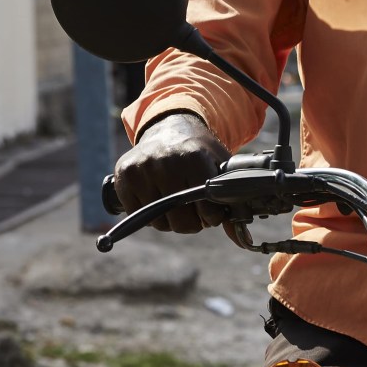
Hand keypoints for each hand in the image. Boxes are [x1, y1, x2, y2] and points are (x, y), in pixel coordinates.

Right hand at [113, 111, 228, 233]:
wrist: (169, 128)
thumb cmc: (199, 152)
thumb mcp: (220, 168)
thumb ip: (231, 202)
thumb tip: (243, 239)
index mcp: (194, 158)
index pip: (207, 210)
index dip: (211, 217)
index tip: (211, 210)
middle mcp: (165, 162)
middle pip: (181, 221)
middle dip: (192, 222)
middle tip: (193, 210)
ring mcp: (142, 168)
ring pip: (159, 222)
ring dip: (170, 220)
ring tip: (175, 203)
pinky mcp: (124, 175)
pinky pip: (138, 215)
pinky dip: (149, 215)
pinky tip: (157, 199)